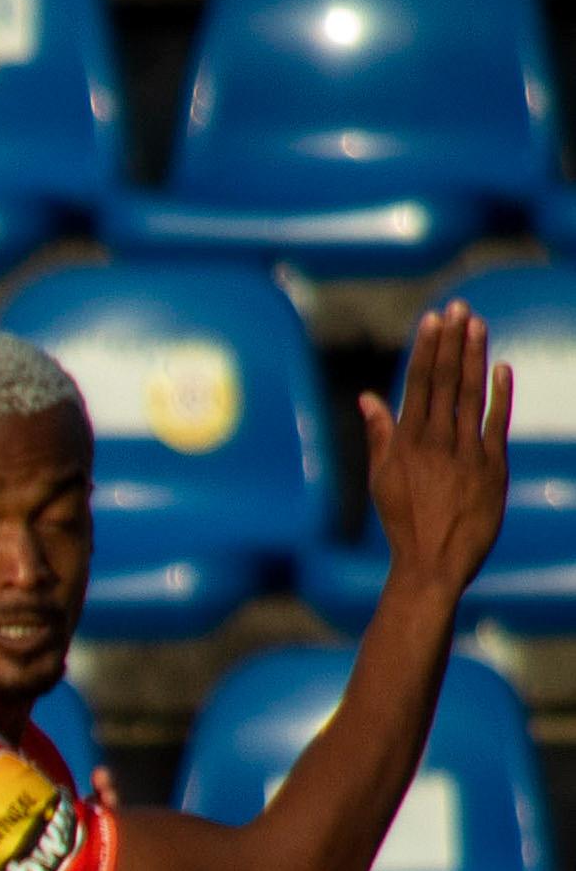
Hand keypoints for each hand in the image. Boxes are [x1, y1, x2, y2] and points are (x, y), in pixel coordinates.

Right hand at [365, 303, 511, 599]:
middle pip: (445, 381)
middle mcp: (435, 442)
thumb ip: (379, 435)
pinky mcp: (492, 466)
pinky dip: (500, 394)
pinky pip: (497, 422)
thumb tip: (368, 398)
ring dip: (475, 357)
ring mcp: (466, 453)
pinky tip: (502, 367)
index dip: (426, 349)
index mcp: (406, 444)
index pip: (417, 385)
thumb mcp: (381, 479)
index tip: (432, 319)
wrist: (432, 562)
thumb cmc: (403, 522)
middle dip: (452, 342)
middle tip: (458, 307)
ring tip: (478, 324)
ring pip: (471, 394)